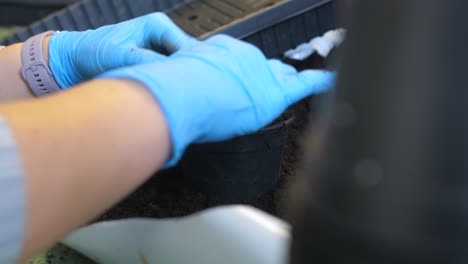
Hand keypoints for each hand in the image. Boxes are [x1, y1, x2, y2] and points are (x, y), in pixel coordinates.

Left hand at [48, 12, 195, 87]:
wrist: (73, 60)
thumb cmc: (92, 51)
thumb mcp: (120, 55)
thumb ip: (147, 61)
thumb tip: (172, 73)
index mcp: (157, 25)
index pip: (186, 46)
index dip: (191, 65)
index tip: (191, 84)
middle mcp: (162, 35)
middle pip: (186, 56)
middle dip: (186, 74)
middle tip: (186, 93)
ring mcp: (160, 49)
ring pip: (180, 67)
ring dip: (178, 80)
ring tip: (177, 96)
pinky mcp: (155, 63)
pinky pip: (170, 75)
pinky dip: (170, 84)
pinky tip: (169, 96)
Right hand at [101, 35, 335, 165]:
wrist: (177, 92)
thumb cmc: (166, 90)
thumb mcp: (168, 81)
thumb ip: (172, 88)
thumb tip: (156, 108)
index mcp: (219, 53)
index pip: (237, 63)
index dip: (239, 74)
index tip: (236, 79)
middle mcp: (242, 57)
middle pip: (261, 68)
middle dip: (266, 75)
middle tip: (272, 78)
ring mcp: (259, 71)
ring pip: (278, 77)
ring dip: (285, 83)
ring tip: (308, 82)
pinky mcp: (271, 91)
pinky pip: (301, 84)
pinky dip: (317, 82)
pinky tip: (330, 81)